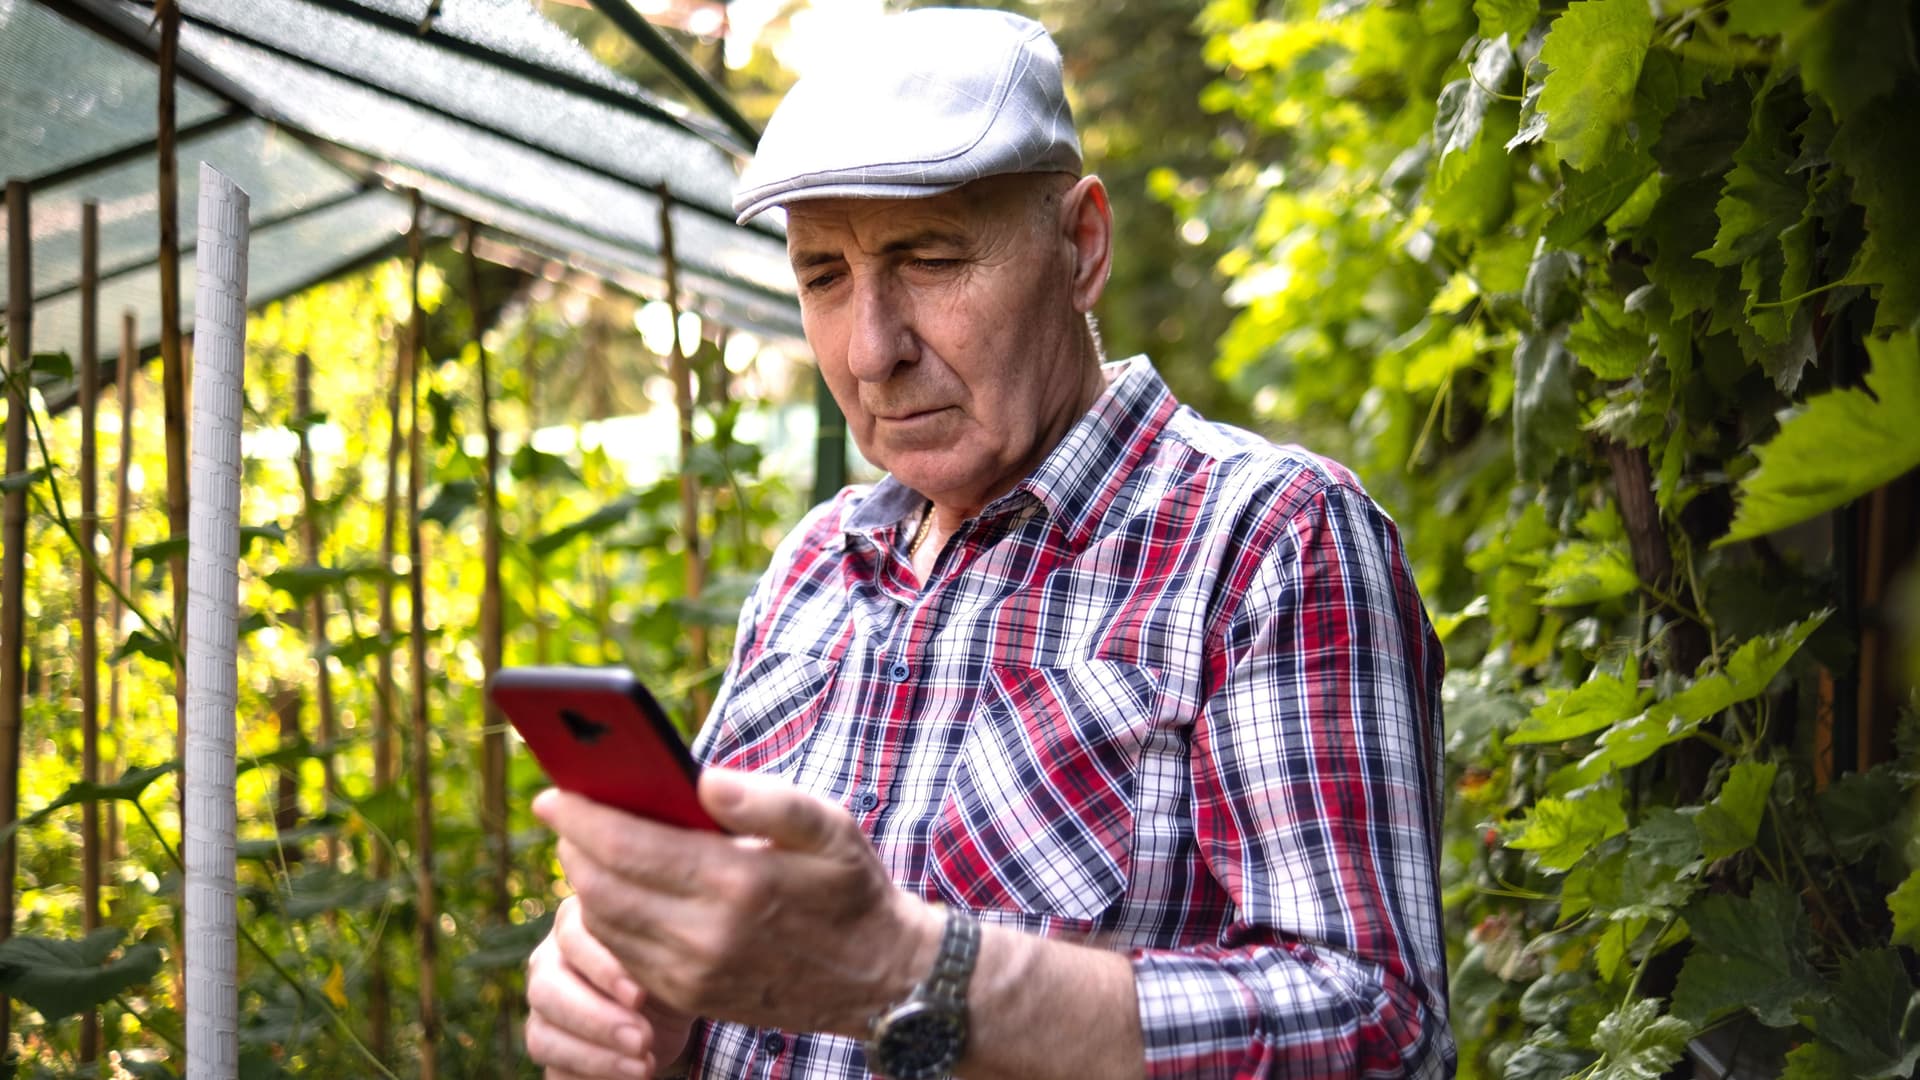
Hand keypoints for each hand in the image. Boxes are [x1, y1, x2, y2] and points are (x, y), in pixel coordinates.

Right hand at [525, 895, 696, 1077]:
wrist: (669, 1008)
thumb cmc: (666, 969)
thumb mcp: (668, 956)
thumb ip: (655, 949)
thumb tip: (656, 962)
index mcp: (574, 925)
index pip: (572, 938)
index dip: (601, 969)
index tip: (639, 996)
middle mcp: (548, 964)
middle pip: (546, 990)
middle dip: (596, 1020)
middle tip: (642, 1039)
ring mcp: (542, 1012)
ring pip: (544, 1038)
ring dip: (595, 1058)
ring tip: (644, 1065)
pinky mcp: (551, 1050)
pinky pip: (555, 1072)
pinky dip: (591, 1078)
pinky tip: (631, 1078)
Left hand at [532, 769, 942, 1038]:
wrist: (881, 979)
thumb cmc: (852, 890)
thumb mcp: (832, 828)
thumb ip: (767, 800)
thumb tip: (703, 779)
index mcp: (740, 884)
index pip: (630, 847)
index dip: (583, 818)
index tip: (553, 793)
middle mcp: (709, 935)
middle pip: (603, 889)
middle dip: (573, 847)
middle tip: (565, 814)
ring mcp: (696, 974)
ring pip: (606, 925)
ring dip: (584, 883)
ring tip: (585, 846)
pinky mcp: (692, 998)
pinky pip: (625, 955)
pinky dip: (607, 918)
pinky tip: (615, 889)